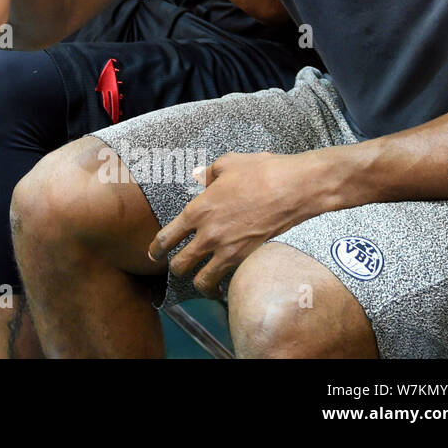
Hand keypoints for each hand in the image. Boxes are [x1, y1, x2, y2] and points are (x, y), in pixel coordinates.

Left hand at [149, 151, 323, 297]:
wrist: (294, 188)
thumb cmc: (260, 172)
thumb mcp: (225, 164)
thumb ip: (206, 175)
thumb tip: (200, 179)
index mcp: (197, 210)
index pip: (167, 237)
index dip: (156, 248)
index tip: (153, 253)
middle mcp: (208, 234)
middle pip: (180, 264)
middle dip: (173, 268)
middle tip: (173, 267)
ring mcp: (228, 249)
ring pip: (201, 279)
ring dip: (196, 282)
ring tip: (198, 281)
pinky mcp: (248, 257)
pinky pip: (226, 278)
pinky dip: (220, 283)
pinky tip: (221, 281)